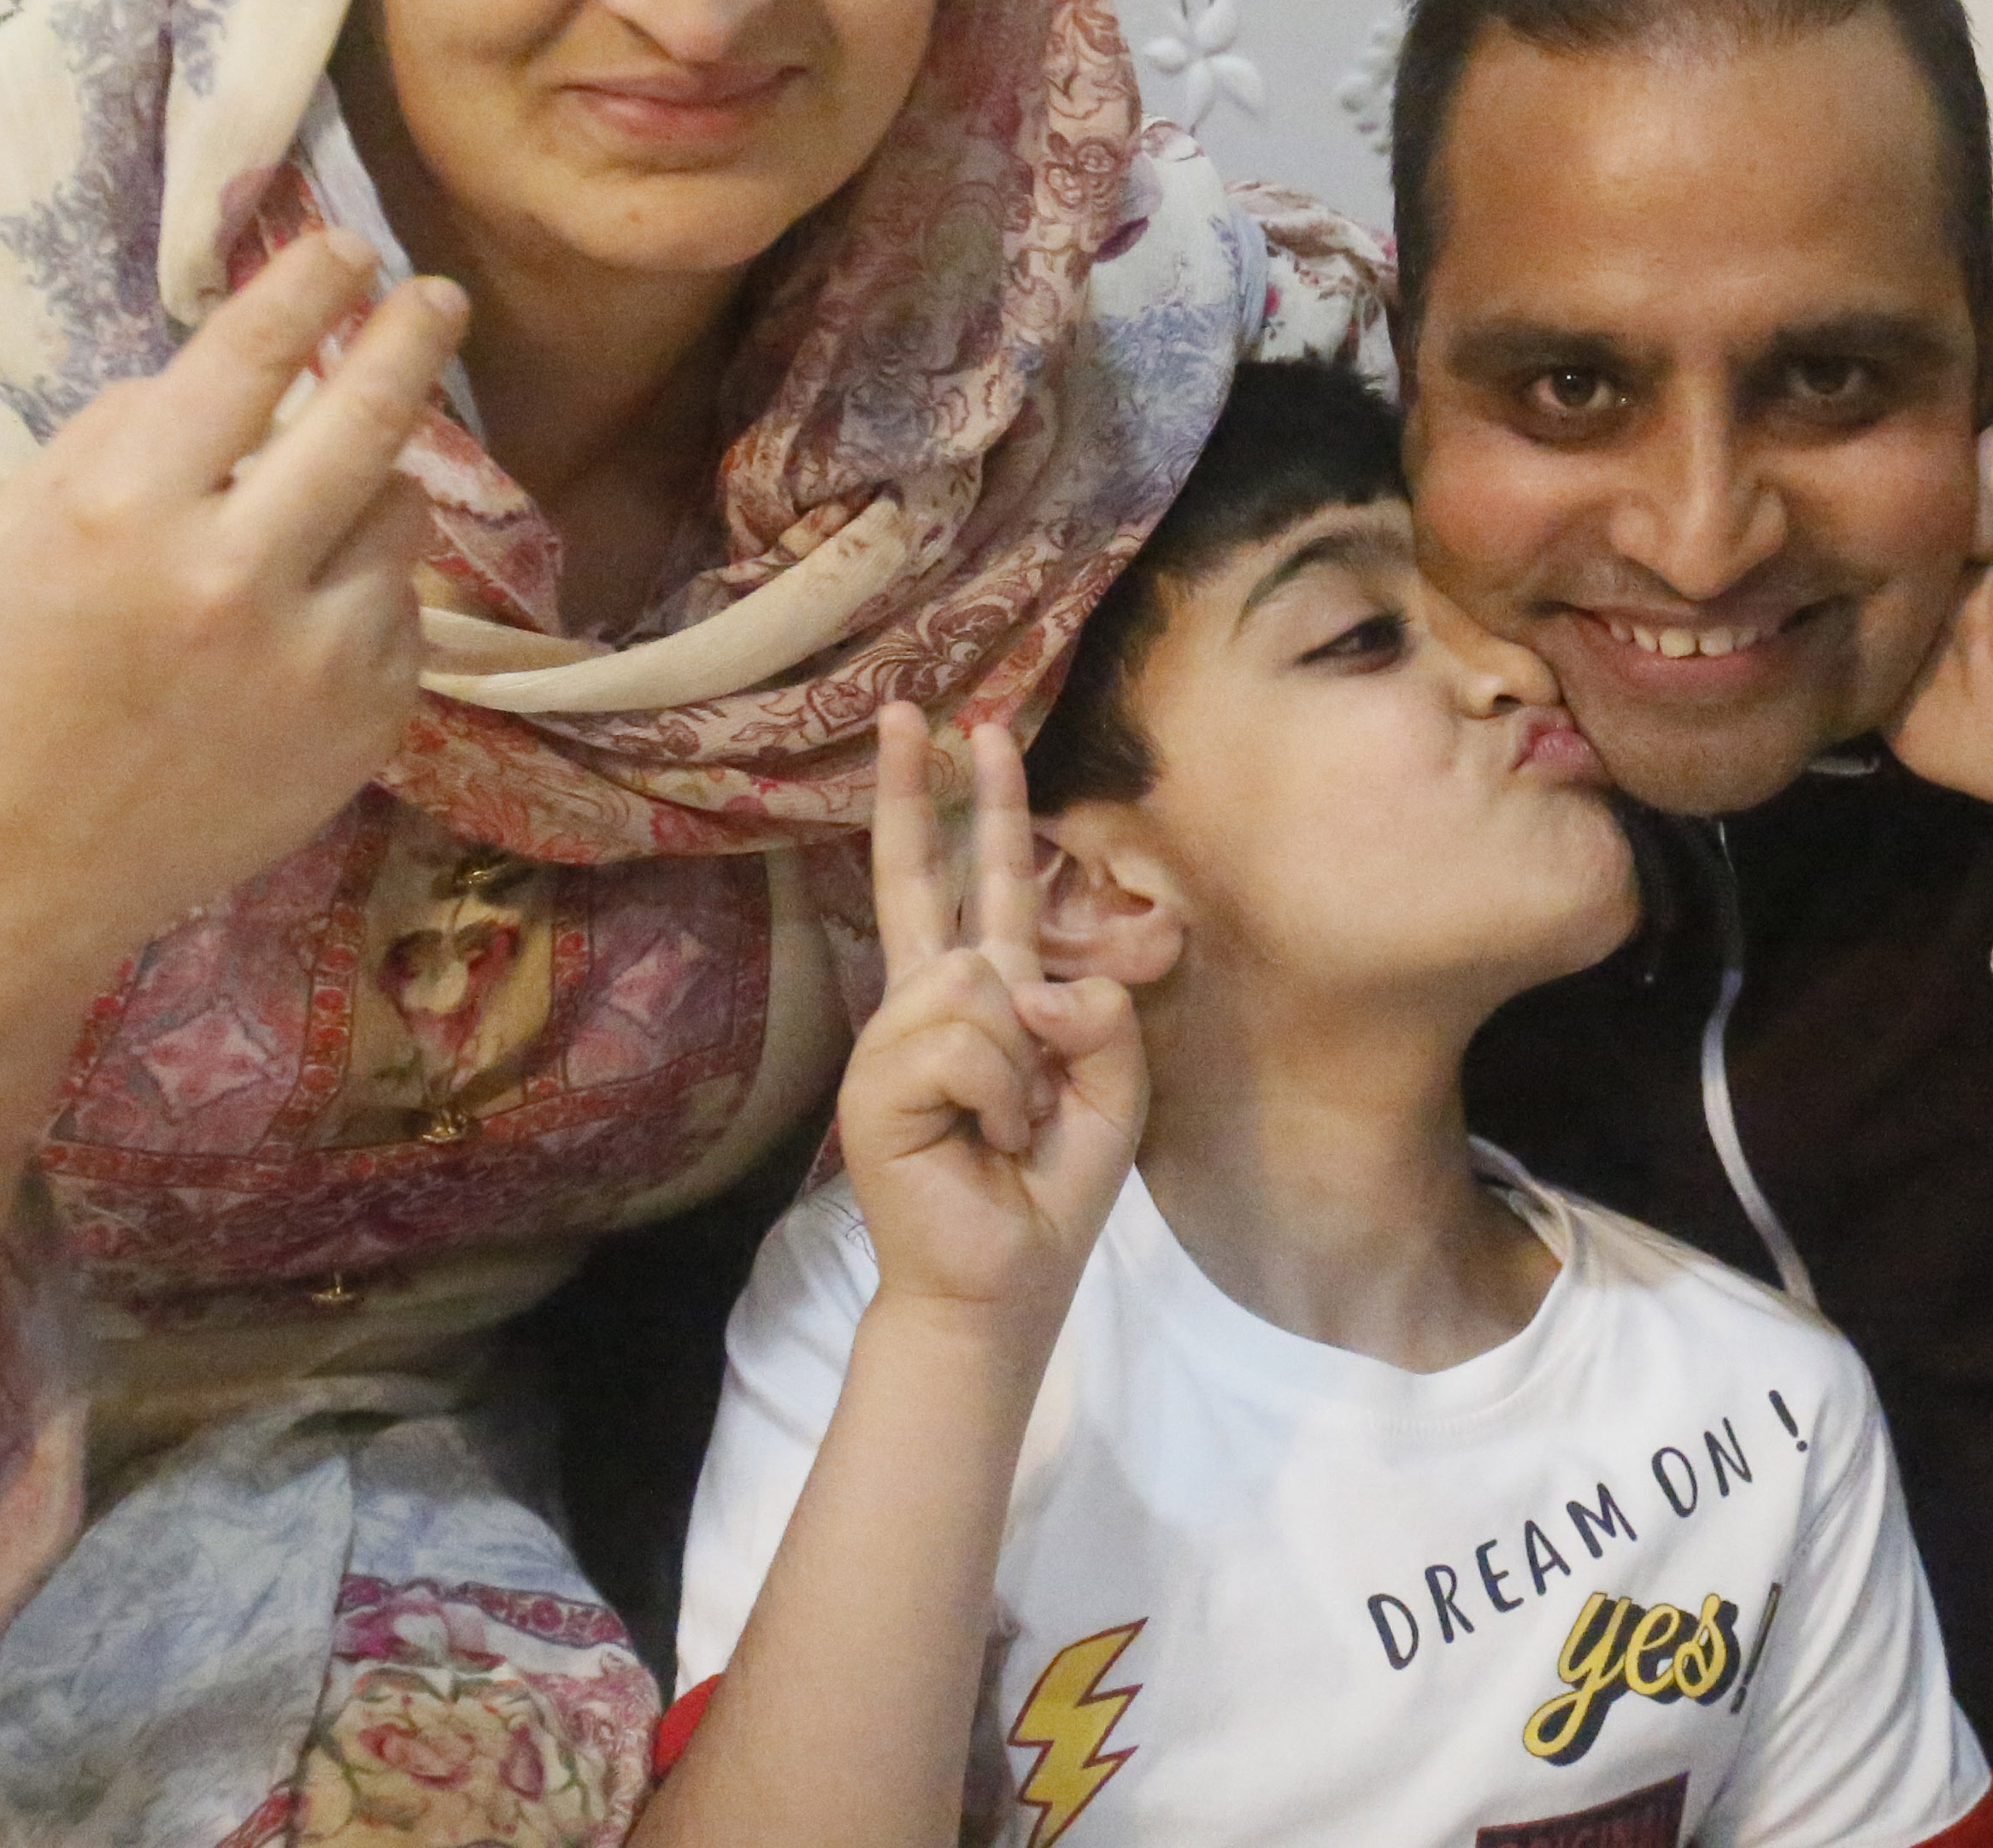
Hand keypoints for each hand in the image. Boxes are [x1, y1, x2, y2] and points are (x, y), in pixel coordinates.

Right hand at [0, 228, 464, 981]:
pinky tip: (287, 645)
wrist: (1, 871)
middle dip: (411, 339)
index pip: (251, 357)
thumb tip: (241, 369)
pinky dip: (359, 605)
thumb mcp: (17, 528)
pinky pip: (398, 618)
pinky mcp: (368, 722)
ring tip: (299, 532)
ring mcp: (315, 655)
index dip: (310, 285)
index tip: (349, 250)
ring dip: (366, 500)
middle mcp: (233, 573)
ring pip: (400, 518)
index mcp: (125, 510)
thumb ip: (126, 437)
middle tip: (435, 299)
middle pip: (371, 418)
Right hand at [842, 703, 1143, 1331]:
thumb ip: (1098, 1015)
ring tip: (1012, 1126)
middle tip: (919, 713)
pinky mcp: (879, 1084)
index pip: (978, 884)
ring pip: (980, 981)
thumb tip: (1025, 985)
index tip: (967, 729)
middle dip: (924, 792)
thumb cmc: (1051, 1186)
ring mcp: (897, 1040)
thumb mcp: (1113, 1086)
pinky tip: (987, 1139)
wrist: (1002, 1280)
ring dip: (1025, 1065)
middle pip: (923, 880)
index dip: (976, 808)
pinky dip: (1004, 1095)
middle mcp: (931, 1003)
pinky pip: (969, 1044)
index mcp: (989, 996)